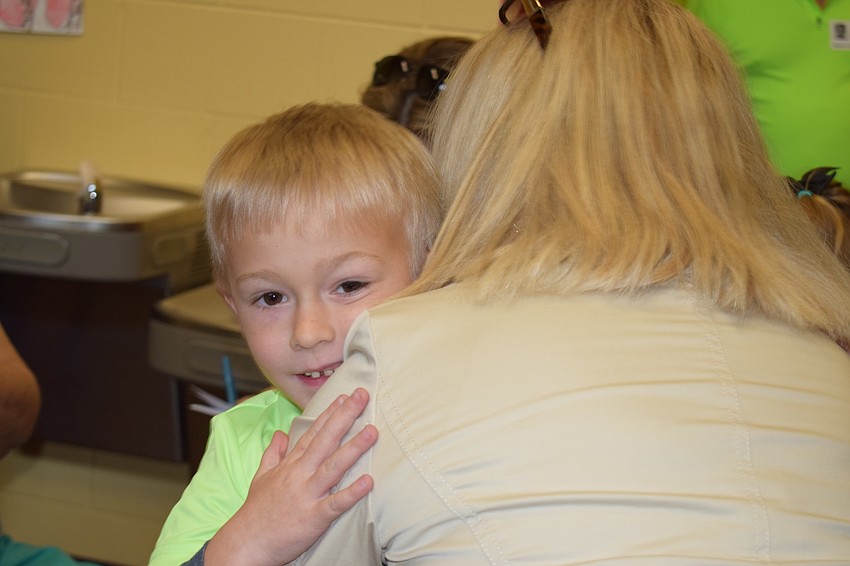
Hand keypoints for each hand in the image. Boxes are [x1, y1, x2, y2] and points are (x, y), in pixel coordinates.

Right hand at [204, 388, 376, 565]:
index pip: (313, 433)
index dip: (330, 413)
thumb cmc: (255, 512)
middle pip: (325, 440)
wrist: (245, 544)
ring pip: (333, 467)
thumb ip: (273, 454)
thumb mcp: (260, 477)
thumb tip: (279, 433)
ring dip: (353, 448)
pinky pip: (335, 504)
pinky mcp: (313, 517)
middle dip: (345, 417)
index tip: (345, 396)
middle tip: (362, 396)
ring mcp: (307, 495)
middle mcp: (300, 474)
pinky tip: (369, 481)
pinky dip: (352, 493)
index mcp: (290, 465)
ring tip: (372, 431)